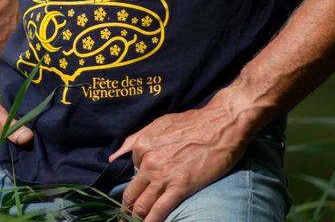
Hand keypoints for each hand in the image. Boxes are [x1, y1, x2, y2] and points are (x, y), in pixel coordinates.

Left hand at [108, 102, 250, 221]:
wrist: (220, 124)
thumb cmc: (192, 122)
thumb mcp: (158, 124)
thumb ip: (134, 140)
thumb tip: (113, 157)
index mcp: (141, 146)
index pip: (132, 172)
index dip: (137, 184)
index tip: (139, 194)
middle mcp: (148, 162)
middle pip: (132, 194)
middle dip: (126, 210)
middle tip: (124, 220)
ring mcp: (163, 176)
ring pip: (142, 205)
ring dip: (136, 219)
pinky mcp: (180, 187)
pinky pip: (160, 210)